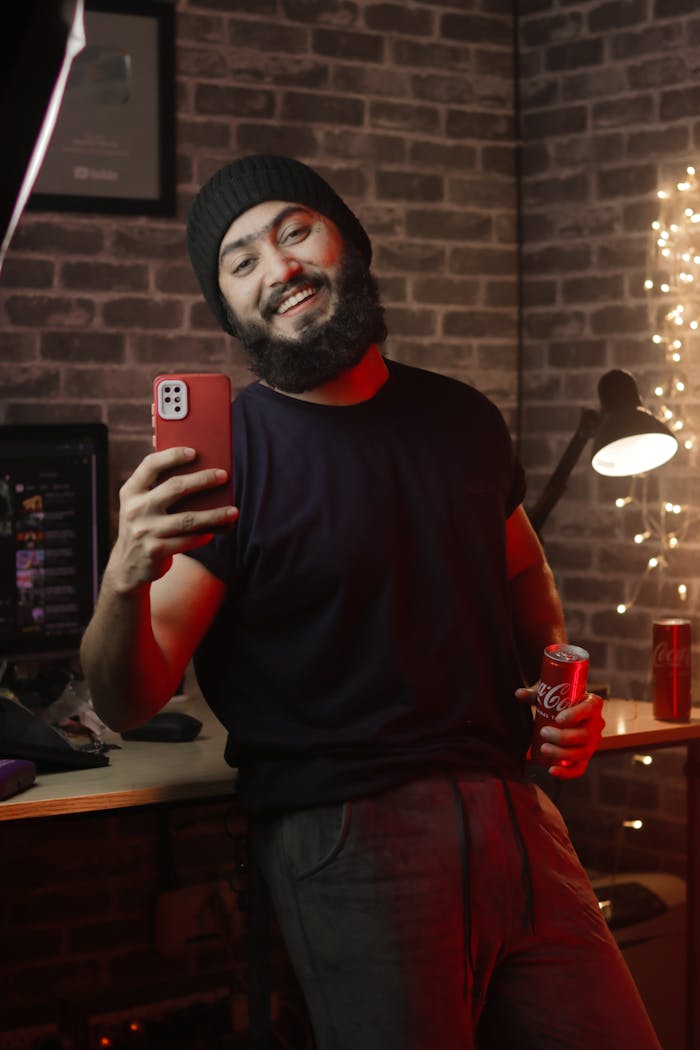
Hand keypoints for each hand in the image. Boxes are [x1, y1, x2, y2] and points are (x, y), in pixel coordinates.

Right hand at [108, 446, 237, 591]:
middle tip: (223, 475)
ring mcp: (144, 531)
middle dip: (203, 480)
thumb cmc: (145, 527)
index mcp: (131, 492)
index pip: (150, 465)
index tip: (194, 452)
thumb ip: (156, 486)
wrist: (127, 567)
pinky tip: (217, 531)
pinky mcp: (155, 551)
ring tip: (233, 511)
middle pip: (175, 488)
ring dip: (214, 514)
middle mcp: (135, 509)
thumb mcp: (140, 505)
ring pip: (188, 519)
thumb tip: (190, 458)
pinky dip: (204, 535)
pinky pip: (187, 541)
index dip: (172, 456)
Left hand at [516, 687, 604, 778]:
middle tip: (543, 732)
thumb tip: (519, 694)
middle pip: (584, 735)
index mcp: (593, 704)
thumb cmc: (560, 699)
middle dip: (563, 737)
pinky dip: (566, 773)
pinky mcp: (585, 757)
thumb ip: (535, 694)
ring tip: (543, 748)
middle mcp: (597, 724)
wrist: (567, 710)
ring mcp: (593, 743)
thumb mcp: (551, 693)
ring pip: (581, 753)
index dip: (575, 716)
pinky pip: (579, 768)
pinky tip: (551, 770)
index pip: (588, 710)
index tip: (558, 719)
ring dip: (562, 753)